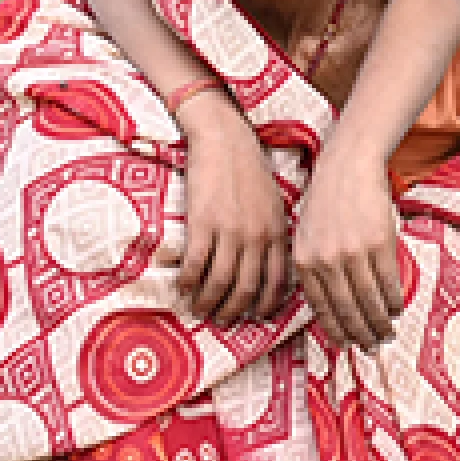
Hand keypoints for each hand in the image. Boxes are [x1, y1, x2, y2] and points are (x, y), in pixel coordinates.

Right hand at [172, 96, 289, 326]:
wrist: (226, 139)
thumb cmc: (249, 168)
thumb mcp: (275, 203)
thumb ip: (274, 233)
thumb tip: (268, 264)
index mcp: (277, 232)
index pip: (276, 283)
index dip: (264, 307)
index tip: (254, 318)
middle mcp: (257, 236)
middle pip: (246, 289)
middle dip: (233, 312)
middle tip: (221, 321)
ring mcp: (230, 231)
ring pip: (220, 283)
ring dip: (207, 302)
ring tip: (198, 309)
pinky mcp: (203, 222)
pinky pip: (195, 264)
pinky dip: (188, 281)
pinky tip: (182, 286)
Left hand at [294, 142, 402, 349]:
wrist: (348, 166)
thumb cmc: (327, 201)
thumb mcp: (307, 235)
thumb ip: (314, 268)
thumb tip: (333, 307)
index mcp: (304, 261)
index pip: (321, 308)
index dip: (336, 331)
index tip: (347, 345)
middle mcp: (326, 260)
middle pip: (347, 310)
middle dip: (362, 334)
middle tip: (373, 347)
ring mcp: (353, 252)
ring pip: (369, 300)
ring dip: (381, 323)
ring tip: (387, 333)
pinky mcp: (379, 243)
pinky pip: (389, 282)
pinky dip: (394, 300)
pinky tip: (397, 309)